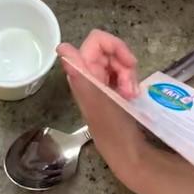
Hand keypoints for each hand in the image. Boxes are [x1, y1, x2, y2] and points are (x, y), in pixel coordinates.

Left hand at [58, 39, 143, 166]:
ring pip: (119, 62)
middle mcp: (89, 73)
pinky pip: (123, 74)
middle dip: (125, 64)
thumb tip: (61, 47)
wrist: (125, 154)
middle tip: (130, 88)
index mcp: (82, 72)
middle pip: (110, 50)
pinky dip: (131, 82)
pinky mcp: (112, 89)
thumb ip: (81, 73)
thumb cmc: (111, 128)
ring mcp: (101, 81)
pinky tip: (133, 97)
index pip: (97, 40)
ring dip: (129, 75)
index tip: (129, 63)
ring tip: (132, 95)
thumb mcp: (98, 100)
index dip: (115, 46)